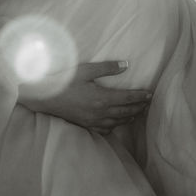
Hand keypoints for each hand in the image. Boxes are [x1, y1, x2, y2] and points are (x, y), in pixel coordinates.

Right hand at [18, 61, 151, 134]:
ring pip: (117, 122)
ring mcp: (93, 121)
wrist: (44, 97)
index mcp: (102, 98)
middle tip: (147, 104)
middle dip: (138, 107)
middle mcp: (100, 112)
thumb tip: (126, 65)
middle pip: (125, 112)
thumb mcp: (86, 70)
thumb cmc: (64, 81)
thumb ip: (107, 68)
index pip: (128, 98)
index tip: (150, 94)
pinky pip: (104, 130)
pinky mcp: (85, 125)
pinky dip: (114, 126)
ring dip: (129, 117)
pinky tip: (116, 124)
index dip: (140, 97)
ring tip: (137, 113)